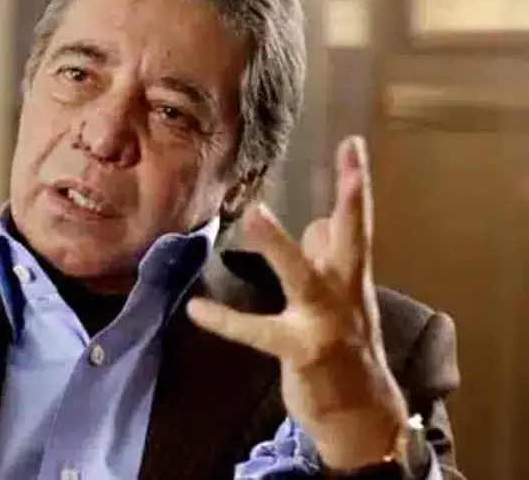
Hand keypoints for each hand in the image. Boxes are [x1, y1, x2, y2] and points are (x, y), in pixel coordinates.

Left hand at [187, 136, 409, 470]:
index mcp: (352, 276)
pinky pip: (259, 332)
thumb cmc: (345, 345)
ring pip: (303, 278)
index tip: (353, 143)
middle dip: (353, 199)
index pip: (357, 222)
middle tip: (349, 156)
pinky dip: (227, 320)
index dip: (356, 183)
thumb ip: (325, 258)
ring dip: (280, 247)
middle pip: (352, 239)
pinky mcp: (301, 351)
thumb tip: (314, 224)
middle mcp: (345, 292)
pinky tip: (196, 309)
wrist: (361, 413)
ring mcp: (326, 322)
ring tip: (255, 218)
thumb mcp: (342, 297)